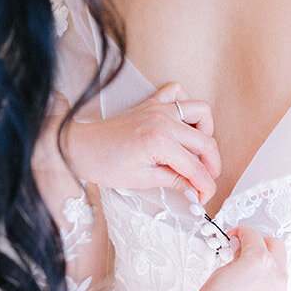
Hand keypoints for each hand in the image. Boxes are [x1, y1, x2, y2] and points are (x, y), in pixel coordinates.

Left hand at [62, 82, 221, 204]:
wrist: (79, 147)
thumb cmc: (104, 164)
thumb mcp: (141, 180)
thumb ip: (174, 181)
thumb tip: (195, 189)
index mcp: (159, 141)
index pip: (195, 167)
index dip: (204, 186)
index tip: (204, 198)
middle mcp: (163, 120)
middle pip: (205, 141)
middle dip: (211, 165)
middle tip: (204, 180)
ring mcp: (158, 108)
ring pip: (201, 111)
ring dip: (205, 131)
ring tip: (197, 150)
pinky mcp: (151, 102)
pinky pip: (178, 92)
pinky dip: (185, 106)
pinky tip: (182, 123)